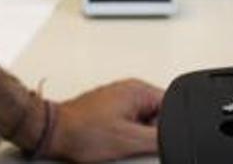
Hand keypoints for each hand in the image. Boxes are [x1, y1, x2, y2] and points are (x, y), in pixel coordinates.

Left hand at [43, 79, 162, 162]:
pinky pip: (128, 124)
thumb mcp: (130, 140)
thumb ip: (159, 137)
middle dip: (151, 133)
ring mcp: (118, 98)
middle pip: (159, 115)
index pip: (173, 105)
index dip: (171, 126)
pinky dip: (124, 135)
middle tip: (133, 142)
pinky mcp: (108, 109)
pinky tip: (112, 142)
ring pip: (143, 122)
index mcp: (139, 89)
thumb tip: (178, 137)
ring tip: (118, 141)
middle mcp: (129, 89)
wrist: (54, 133)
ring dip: (136, 136)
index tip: (160, 139)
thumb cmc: (83, 132)